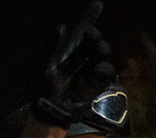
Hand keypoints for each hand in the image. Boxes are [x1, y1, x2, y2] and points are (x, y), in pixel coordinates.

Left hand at [33, 2, 116, 127]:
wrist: (53, 108)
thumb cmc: (47, 85)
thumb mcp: (48, 63)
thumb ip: (55, 46)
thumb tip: (60, 26)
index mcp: (70, 48)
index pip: (82, 30)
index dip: (89, 17)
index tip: (98, 5)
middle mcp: (83, 56)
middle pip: (95, 40)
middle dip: (95, 35)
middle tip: (90, 34)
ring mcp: (92, 69)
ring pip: (103, 54)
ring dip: (101, 48)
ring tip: (97, 49)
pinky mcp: (99, 82)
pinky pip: (108, 72)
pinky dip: (104, 68)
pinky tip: (97, 69)